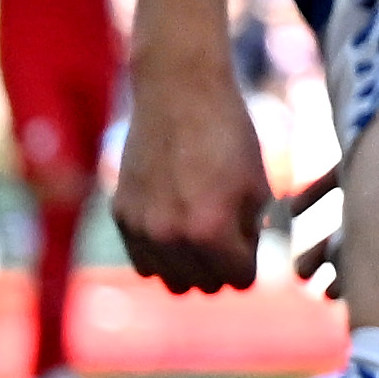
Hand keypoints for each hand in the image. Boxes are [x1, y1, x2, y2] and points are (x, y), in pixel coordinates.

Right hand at [116, 65, 272, 292]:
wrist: (179, 91)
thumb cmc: (229, 135)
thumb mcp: (257, 187)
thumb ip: (250, 235)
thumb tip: (240, 266)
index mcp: (210, 231)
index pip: (240, 279)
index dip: (252, 261)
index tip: (251, 238)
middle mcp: (169, 236)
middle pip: (204, 286)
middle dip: (222, 267)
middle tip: (229, 233)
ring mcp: (140, 228)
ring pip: (169, 280)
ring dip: (190, 266)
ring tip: (203, 233)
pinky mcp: (120, 214)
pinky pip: (143, 261)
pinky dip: (162, 252)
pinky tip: (176, 224)